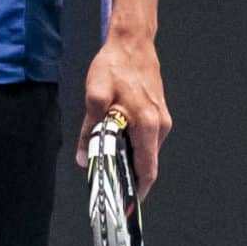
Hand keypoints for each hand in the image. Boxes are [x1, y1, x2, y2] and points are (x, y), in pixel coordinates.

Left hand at [79, 26, 170, 199]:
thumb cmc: (114, 67)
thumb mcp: (95, 97)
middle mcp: (160, 125)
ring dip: (131, 158)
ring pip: (147, 149)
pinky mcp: (158, 112)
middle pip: (148, 162)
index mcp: (147, 124)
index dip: (138, 189)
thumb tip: (85, 158)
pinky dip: (134, 145)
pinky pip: (147, 138)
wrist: (132, 42)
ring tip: (109, 164)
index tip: (126, 203)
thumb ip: (90, 130)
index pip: (148, 169)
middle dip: (130, 175)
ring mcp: (161, 118)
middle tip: (109, 184)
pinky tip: (116, 142)